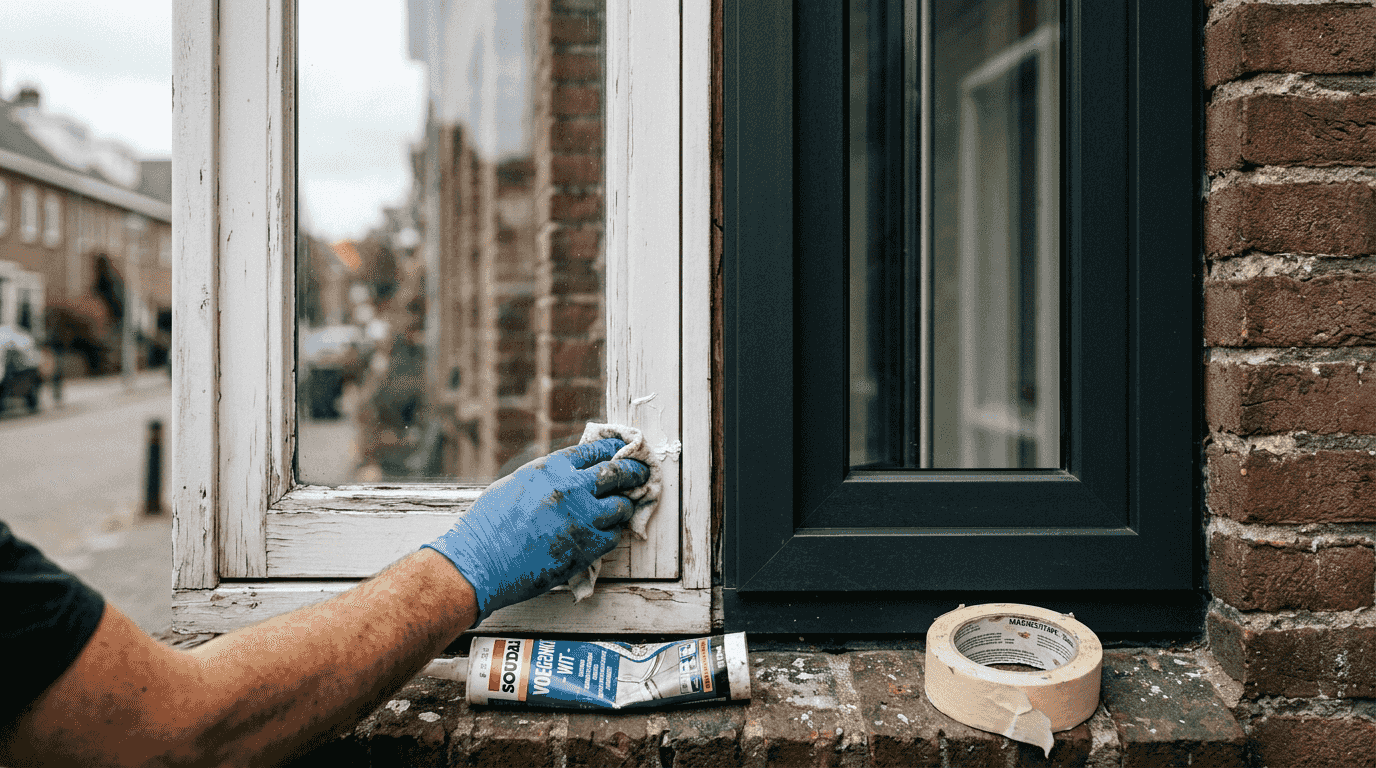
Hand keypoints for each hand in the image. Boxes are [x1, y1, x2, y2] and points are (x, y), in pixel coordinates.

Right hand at [423, 438, 649, 622]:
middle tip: (641, 473)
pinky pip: (613, 536)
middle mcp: (570, 488)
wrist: (480, 563)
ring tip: (622, 508)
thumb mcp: (516, 485)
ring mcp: (581, 518)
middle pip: (618, 472)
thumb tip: (572, 473)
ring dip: (624, 507)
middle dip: (634, 471)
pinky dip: (611, 534)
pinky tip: (604, 534)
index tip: (622, 450)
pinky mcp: (586, 547)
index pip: (595, 450)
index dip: (613, 449)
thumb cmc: (488, 526)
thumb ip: (548, 477)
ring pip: (621, 506)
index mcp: (550, 468)